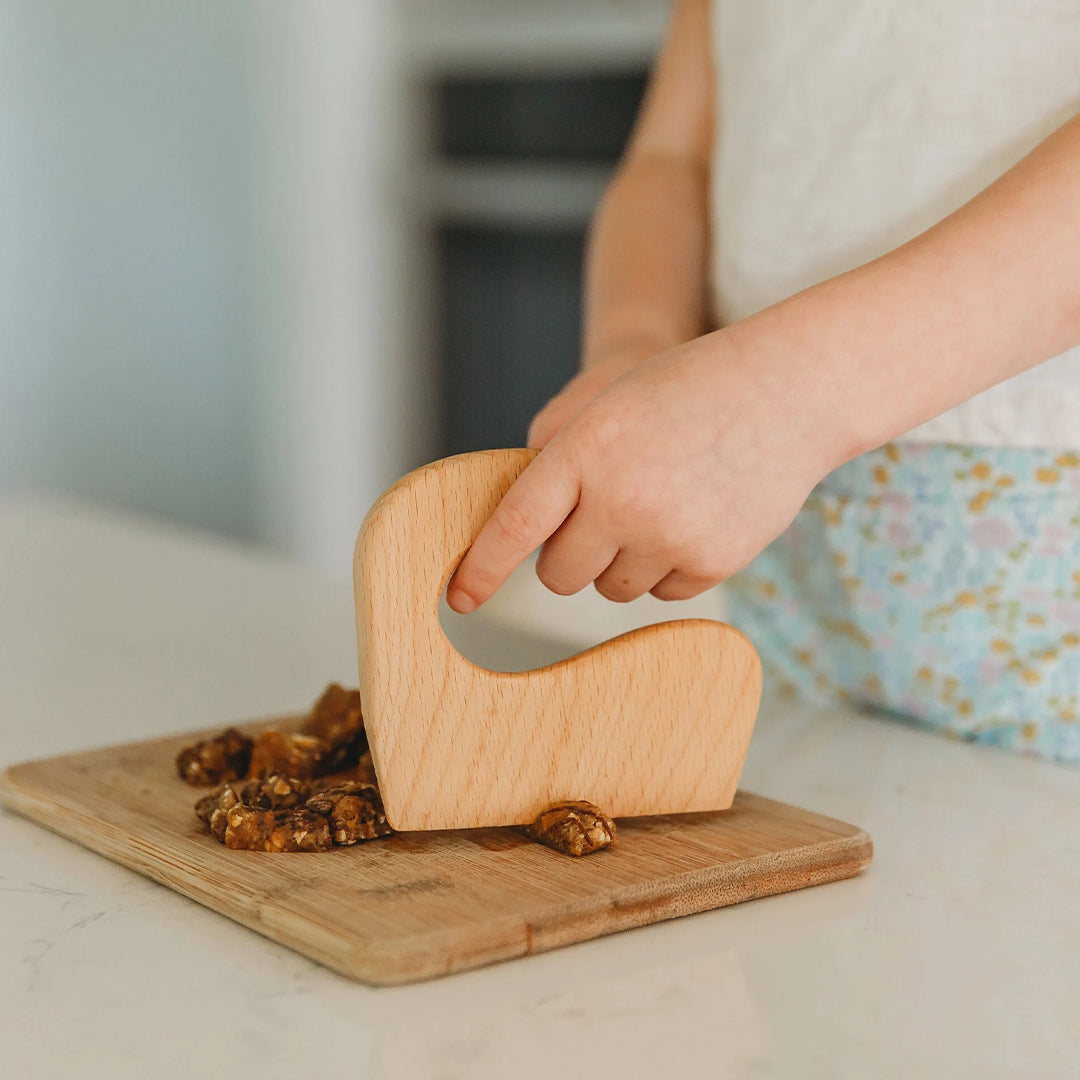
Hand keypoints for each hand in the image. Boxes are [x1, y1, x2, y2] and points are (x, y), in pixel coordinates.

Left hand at [446, 330, 840, 611]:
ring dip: (618, 562)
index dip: (481, 568)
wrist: (789, 390)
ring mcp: (670, 536)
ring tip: (657, 504)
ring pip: (611, 589)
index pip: (514, 526)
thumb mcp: (609, 402)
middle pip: (561, 575)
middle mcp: (622, 499)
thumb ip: (557, 457)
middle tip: (599, 516)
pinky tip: (691, 517)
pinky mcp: (712, 562)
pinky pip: (661, 594)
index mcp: (586, 449)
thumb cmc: (687, 390)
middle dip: (567, 556)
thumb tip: (521, 524)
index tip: (460, 597)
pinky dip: (665, 567)